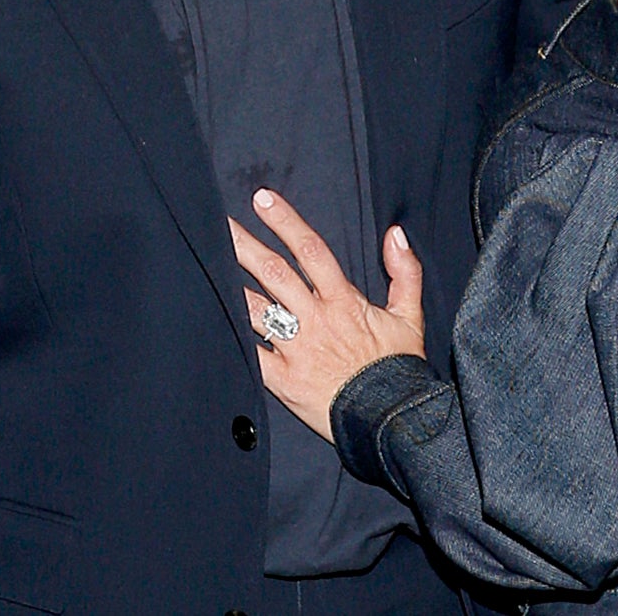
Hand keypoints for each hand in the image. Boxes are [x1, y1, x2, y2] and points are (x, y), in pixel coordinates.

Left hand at [228, 188, 425, 441]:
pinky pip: (251, 355)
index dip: (285, 221)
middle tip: (219, 222)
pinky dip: (231, 338)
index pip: (310, 250)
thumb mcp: (411, 315)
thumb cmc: (399, 367)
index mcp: (343, 300)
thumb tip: (395, 233)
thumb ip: (405, 270)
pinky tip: (211, 320)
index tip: (263, 200)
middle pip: (274, 273)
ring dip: (230, 285)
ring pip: (257, 309)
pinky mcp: (284, 380)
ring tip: (206, 264)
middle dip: (245, 245)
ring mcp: (296, 349)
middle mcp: (315, 319)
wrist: (391, 418)